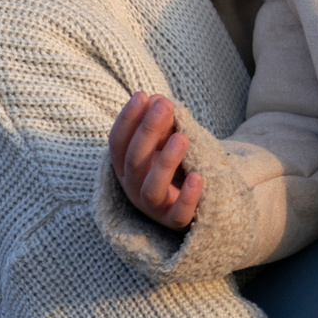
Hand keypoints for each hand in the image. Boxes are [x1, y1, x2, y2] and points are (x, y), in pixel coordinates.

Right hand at [109, 93, 203, 228]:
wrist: (196, 202)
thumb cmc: (176, 166)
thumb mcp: (168, 142)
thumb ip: (164, 125)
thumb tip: (157, 99)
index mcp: (125, 166)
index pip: (118, 142)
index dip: (127, 119)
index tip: (142, 95)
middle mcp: (132, 187)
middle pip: (134, 160)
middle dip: (148, 130)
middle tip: (164, 105)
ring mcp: (152, 207)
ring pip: (151, 187)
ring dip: (165, 161)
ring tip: (183, 137)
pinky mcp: (174, 222)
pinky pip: (178, 213)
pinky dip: (188, 196)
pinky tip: (199, 177)